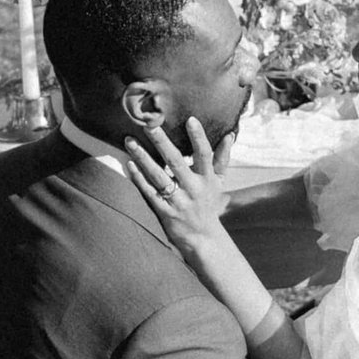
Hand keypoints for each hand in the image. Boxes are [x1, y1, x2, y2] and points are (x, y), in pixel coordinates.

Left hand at [124, 114, 232, 255]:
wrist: (203, 239)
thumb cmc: (209, 204)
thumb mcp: (219, 182)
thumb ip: (223, 158)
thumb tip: (229, 134)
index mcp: (207, 179)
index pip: (204, 155)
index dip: (199, 137)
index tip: (191, 119)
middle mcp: (193, 189)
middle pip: (175, 162)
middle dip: (161, 142)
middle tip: (149, 125)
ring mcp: (178, 201)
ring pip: (158, 176)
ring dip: (143, 158)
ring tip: (129, 141)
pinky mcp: (165, 212)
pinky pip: (149, 193)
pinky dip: (139, 179)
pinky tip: (129, 164)